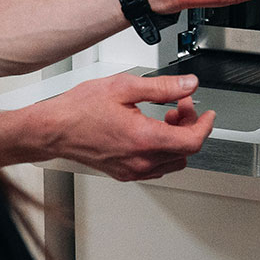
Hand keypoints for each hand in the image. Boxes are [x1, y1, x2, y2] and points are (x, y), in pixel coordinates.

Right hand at [0, 73, 214, 179]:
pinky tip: (151, 130)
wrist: (52, 129)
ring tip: (165, 116)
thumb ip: (162, 87)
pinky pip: (155, 167)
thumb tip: (189, 86)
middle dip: (190, 126)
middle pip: (186, 151)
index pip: (193, 140)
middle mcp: (141, 160)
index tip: (207, 113)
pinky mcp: (124, 173)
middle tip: (180, 105)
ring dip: (177, 139)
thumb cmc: (78, 109)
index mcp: (144, 139)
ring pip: (172, 161)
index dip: (205, 125)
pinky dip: (162, 150)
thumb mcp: (124, 86)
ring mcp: (132, 170)